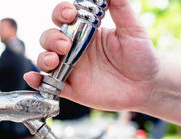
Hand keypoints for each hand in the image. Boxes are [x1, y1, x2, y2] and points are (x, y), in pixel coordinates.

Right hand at [24, 1, 159, 111]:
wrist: (147, 86)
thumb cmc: (141, 55)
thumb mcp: (132, 29)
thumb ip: (120, 7)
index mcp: (85, 31)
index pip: (64, 17)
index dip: (62, 13)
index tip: (71, 13)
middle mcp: (74, 48)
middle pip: (50, 37)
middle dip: (52, 38)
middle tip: (66, 44)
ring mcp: (70, 69)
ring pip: (45, 59)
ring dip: (44, 57)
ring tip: (54, 60)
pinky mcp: (70, 88)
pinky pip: (48, 84)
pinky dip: (37, 81)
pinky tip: (32, 78)